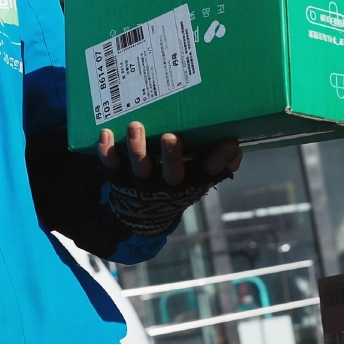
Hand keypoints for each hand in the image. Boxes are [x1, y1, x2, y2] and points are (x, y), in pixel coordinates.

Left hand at [97, 122, 242, 186]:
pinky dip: (107, 151)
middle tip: (171, 136)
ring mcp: (141, 182)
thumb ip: (217, 165)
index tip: (230, 142)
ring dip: (137, 147)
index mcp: (191, 183)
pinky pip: (112, 165)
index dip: (220, 159)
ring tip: (136, 126)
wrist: (142, 216)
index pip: (209, 172)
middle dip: (172, 156)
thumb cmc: (176, 187)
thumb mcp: (198, 180)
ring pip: (140, 167)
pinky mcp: (119, 178)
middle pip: (171, 173)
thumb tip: (236, 150)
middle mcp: (167, 185)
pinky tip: (106, 133)